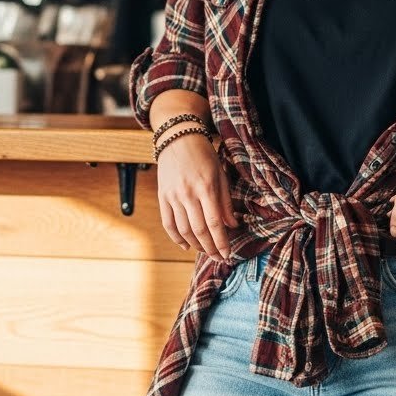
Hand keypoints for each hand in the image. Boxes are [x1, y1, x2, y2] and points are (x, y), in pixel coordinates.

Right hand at [156, 133, 239, 259]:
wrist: (177, 138)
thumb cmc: (203, 155)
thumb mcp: (220, 174)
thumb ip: (226, 201)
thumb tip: (233, 225)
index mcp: (205, 188)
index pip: (215, 223)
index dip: (221, 242)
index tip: (227, 253)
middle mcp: (188, 194)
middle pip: (199, 230)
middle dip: (210, 248)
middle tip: (218, 258)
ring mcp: (173, 196)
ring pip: (183, 230)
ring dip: (196, 245)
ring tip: (206, 251)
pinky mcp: (163, 197)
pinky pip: (168, 223)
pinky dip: (176, 238)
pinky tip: (185, 245)